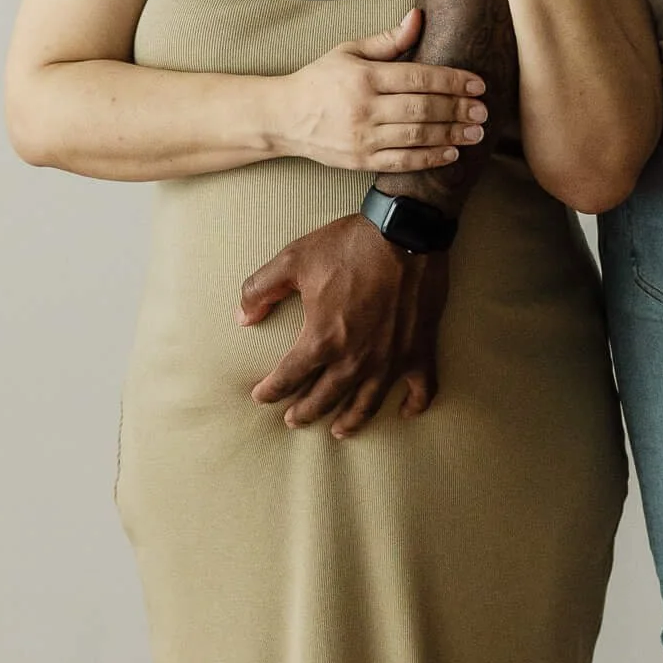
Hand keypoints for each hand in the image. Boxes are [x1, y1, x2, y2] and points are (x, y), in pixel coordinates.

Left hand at [238, 212, 448, 436]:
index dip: (271, 390)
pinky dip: (413, 404)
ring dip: (350, 421)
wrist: (404, 232)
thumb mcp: (293, 260)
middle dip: (305, 412)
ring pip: (366, 403)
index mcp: (322, 339)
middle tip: (294, 420)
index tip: (261, 396)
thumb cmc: (348, 245)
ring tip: (338, 431)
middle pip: (324, 398)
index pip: (288, 377)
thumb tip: (242, 317)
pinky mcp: (420, 349)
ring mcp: (390, 358)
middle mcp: (355, 358)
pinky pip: (420, 388)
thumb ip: (260, 290)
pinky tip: (405, 413)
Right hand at [275, 7, 485, 171]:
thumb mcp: (350, 51)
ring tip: (475, 132)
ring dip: (451, 134)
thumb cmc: (320, 80)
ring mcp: (362, 137)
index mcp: (365, 77)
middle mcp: (365, 108)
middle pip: (422, 109)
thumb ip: (389, 40)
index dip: (452, 81)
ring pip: (416, 137)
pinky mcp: (361, 161)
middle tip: (483, 110)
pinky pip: (402, 162)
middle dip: (457, 109)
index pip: (418, 78)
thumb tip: (420, 17)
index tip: (477, 84)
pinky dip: (429, 159)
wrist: (284, 117)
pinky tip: (450, 153)